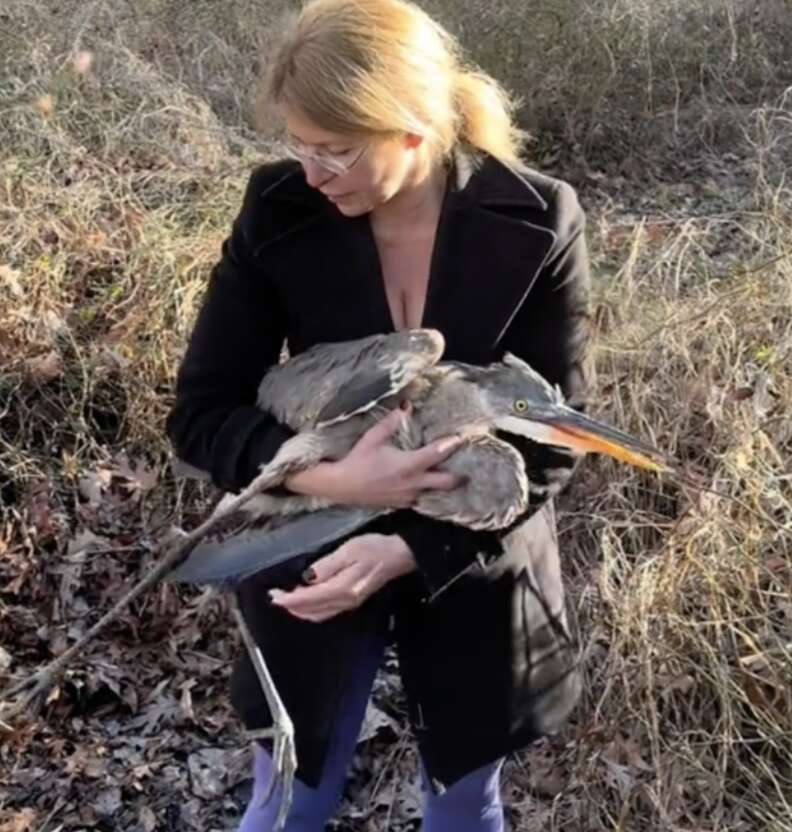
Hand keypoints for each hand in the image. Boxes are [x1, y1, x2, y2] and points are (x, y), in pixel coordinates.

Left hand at [268, 533, 415, 621]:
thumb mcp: (349, 550)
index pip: (308, 599)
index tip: (273, 594)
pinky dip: (312, 609)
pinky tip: (307, 601)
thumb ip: (328, 565)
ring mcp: (349, 603)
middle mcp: (345, 601)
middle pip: (311, 611)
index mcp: (342, 589)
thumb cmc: (375, 548)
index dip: (289, 599)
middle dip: (291, 606)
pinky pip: (327, 611)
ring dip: (300, 609)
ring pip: (318, 614)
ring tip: (286, 599)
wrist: (399, 555)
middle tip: (274, 597)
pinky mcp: (353, 600)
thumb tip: (307, 578)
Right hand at [284, 405, 462, 507]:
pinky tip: (427, 488)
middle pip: (446, 483)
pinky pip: (421, 500)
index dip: (452, 445)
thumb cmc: (357, 460)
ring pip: (435, 494)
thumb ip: (392, 422)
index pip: (437, 454)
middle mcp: (413, 483)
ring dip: (443, 487)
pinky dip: (427, 494)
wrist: (341, 486)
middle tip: (467, 470)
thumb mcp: (373, 438)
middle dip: (459, 477)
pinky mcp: (401, 505)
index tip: (462, 439)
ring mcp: (408, 497)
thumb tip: (406, 406)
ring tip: (451, 478)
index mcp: (408, 465)